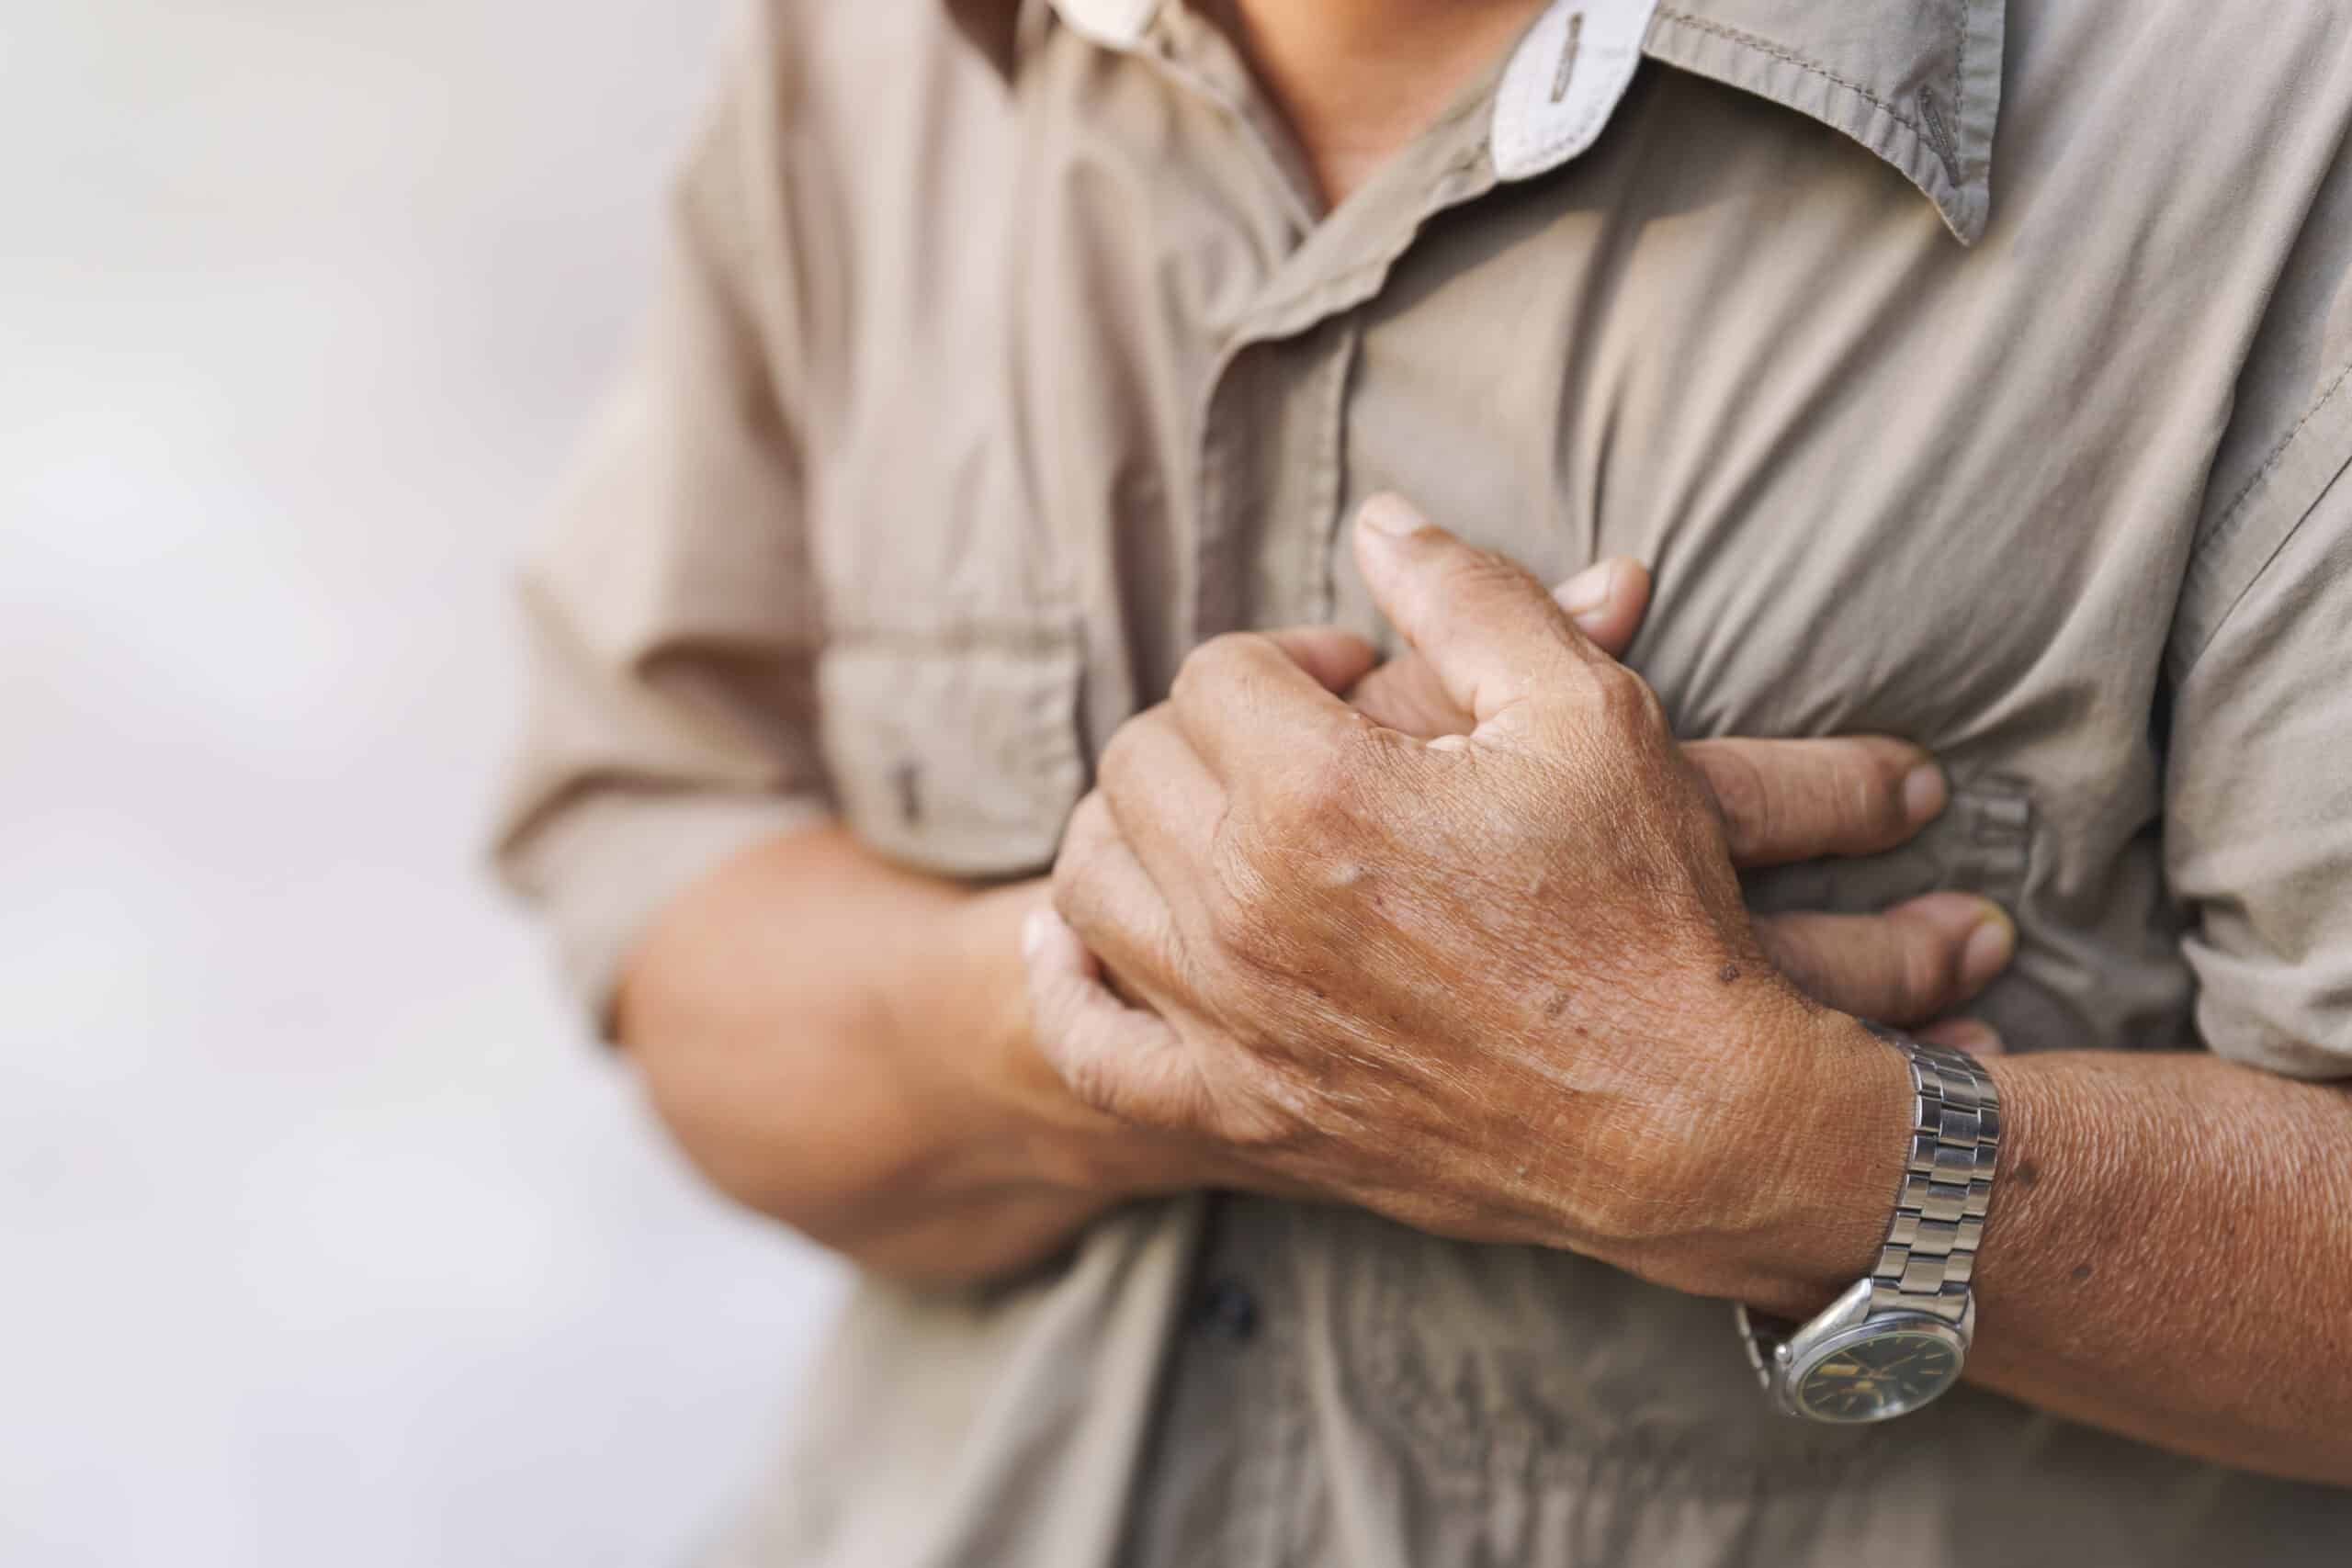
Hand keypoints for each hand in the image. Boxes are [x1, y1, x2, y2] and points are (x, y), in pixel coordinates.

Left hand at [1030, 496, 1936, 1287]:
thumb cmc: (1650, 911)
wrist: (1691, 1125)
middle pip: (1140, 761)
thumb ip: (1468, 596)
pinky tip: (1087, 941)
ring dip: (1141, 829)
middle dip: (1217, 729)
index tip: (1365, 688)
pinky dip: (1069, 986)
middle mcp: (1244, 909)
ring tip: (1226, 823)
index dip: (1294, 658)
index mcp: (1317, 793)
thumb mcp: (1590, 713)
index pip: (1218, 671)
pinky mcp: (1240, 1115)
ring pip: (1092, 879)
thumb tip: (1378, 519)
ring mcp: (1232, 1021)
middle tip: (1311, 748)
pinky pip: (1092, 1046)